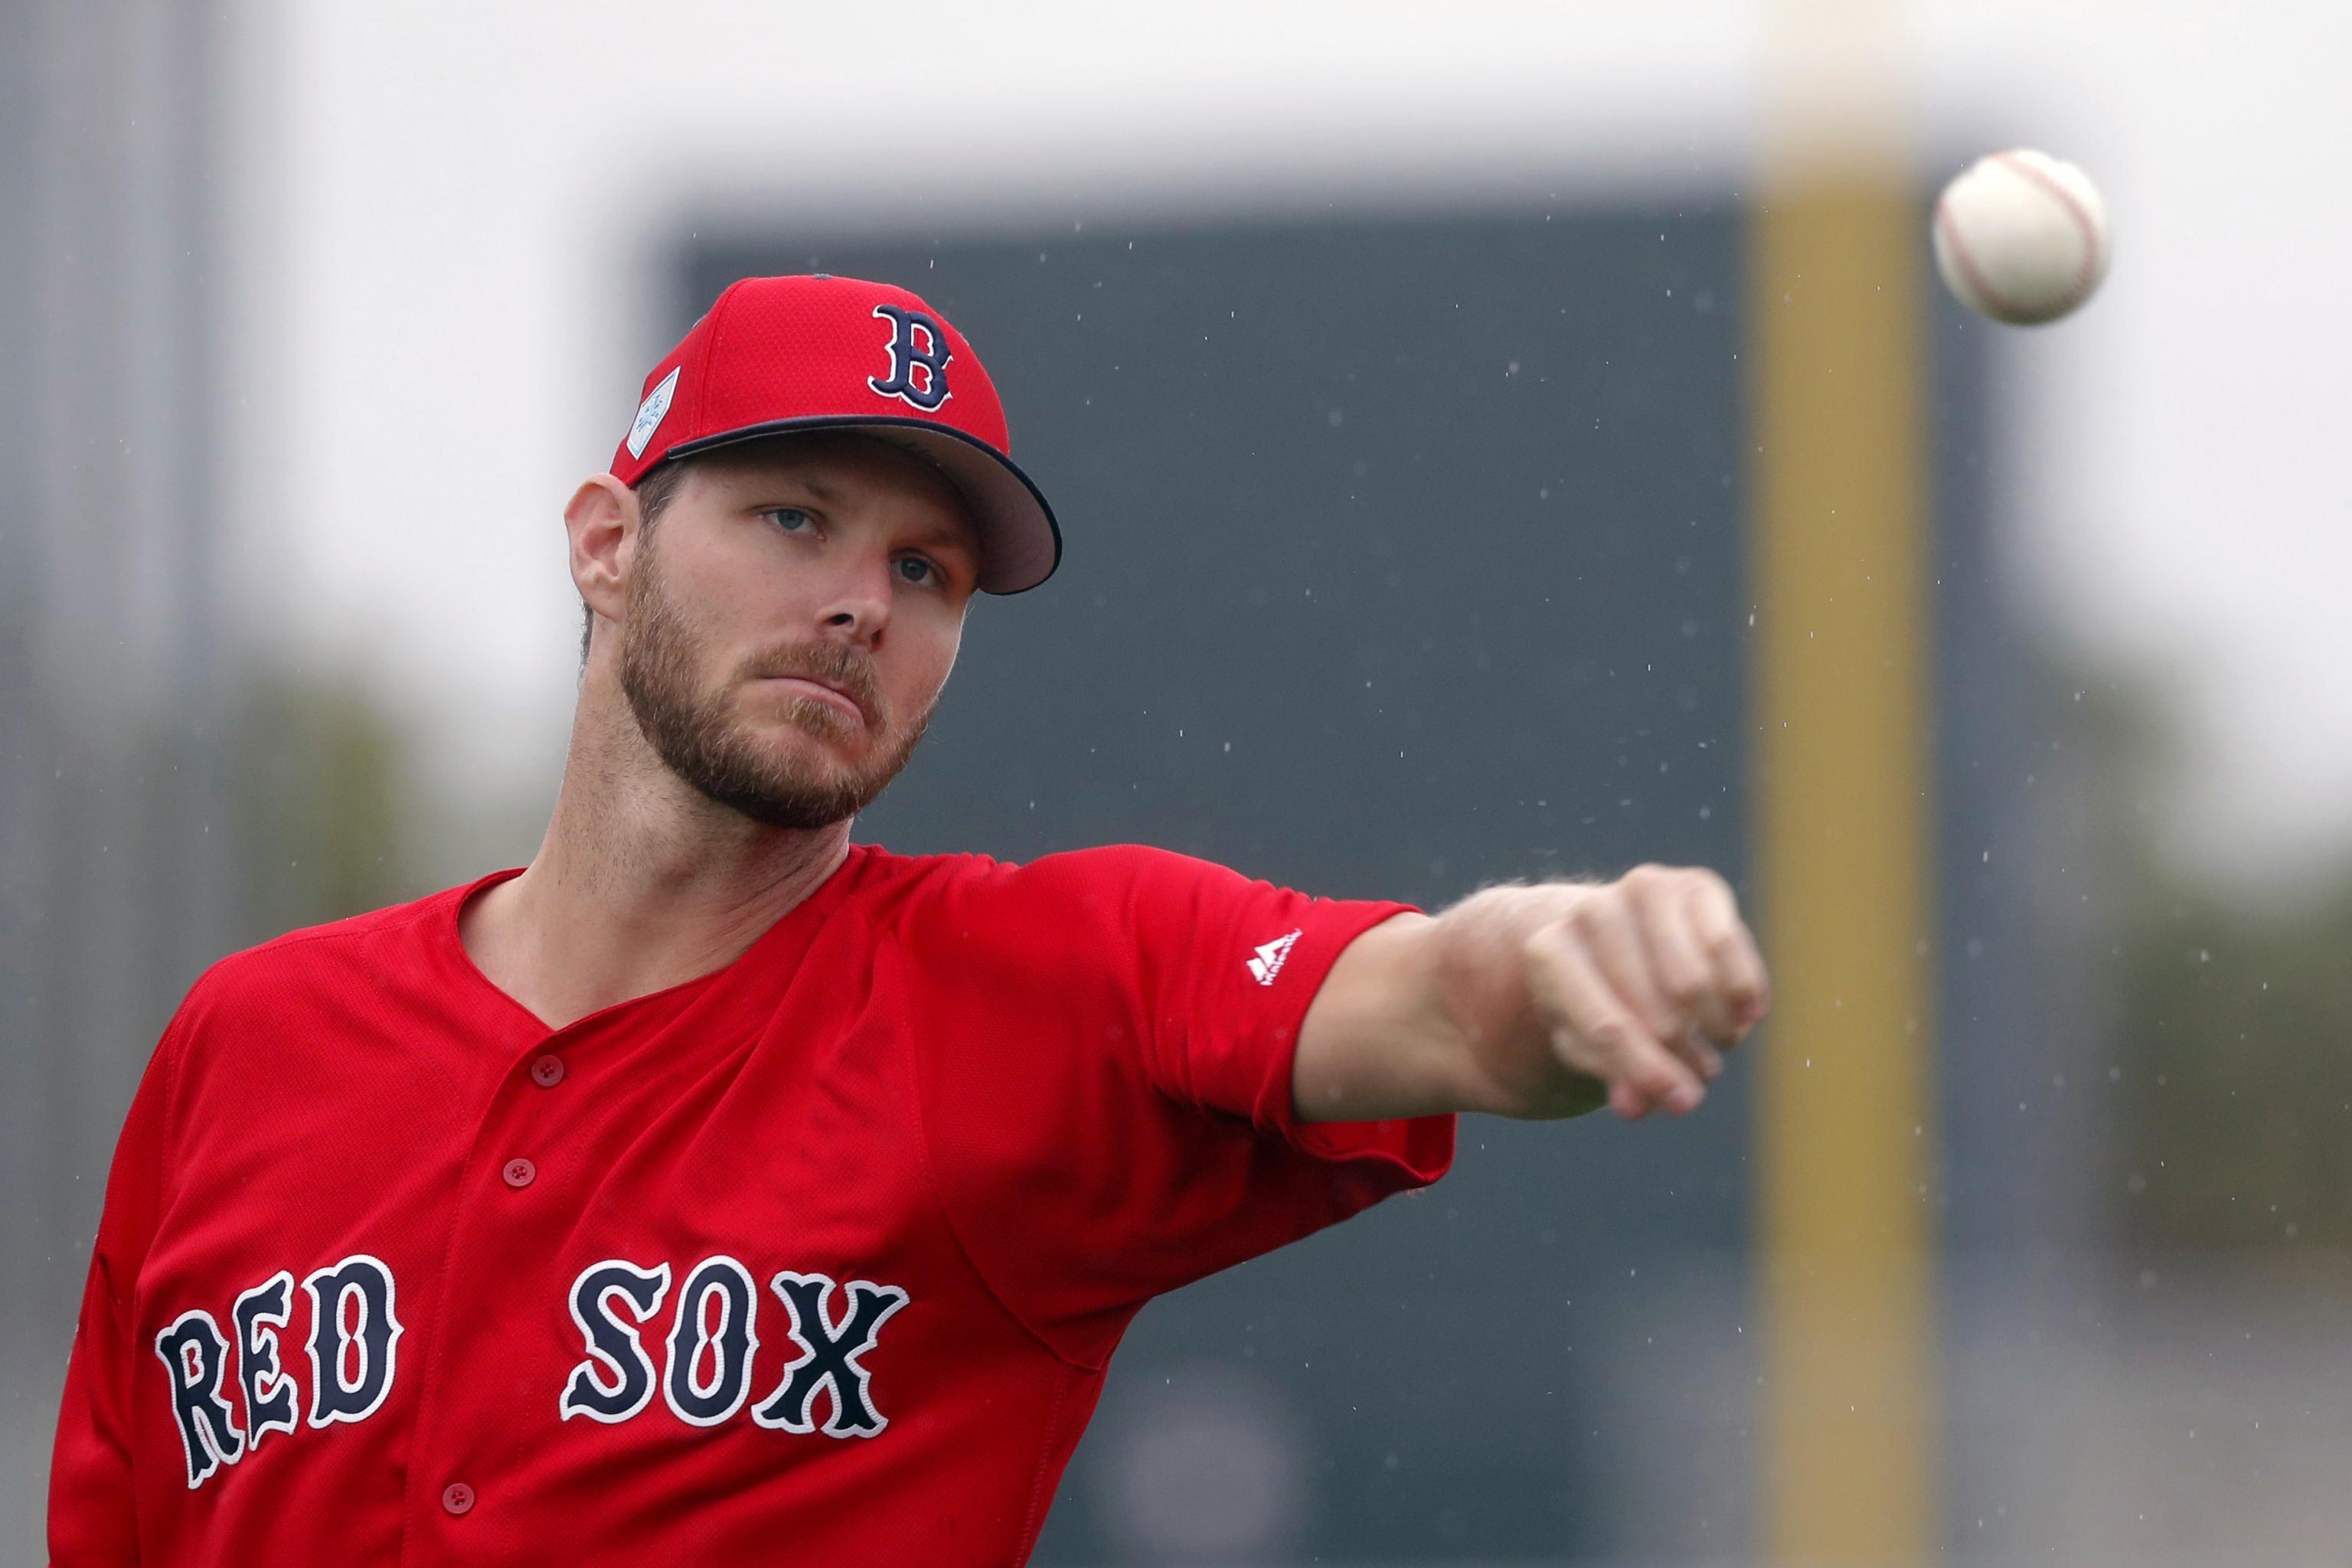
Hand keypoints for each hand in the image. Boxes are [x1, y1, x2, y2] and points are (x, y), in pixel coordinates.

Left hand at [1512, 865, 1769, 1120]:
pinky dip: (1742, 993)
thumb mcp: (1593, 1047)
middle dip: (1683, 1057)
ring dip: (1715, 1030)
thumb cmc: (1602, 1005)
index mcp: (1547, 954)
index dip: (1647, 1071)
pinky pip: (1728, 947)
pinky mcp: (1694, 884)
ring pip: (1693, 984)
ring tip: (1715, 1045)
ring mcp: (1641, 889)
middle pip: (1653, 1013)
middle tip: (1698, 1077)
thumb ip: (1613, 1075)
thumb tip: (1636, 1105)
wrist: (1623, 945)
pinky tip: (1745, 1017)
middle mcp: (1589, 911)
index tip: (1679, 1102)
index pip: (1605, 1029)